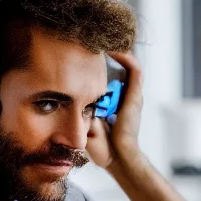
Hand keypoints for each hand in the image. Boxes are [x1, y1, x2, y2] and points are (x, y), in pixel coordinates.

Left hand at [86, 52, 143, 169]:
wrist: (117, 158)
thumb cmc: (101, 148)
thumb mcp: (85, 126)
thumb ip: (80, 113)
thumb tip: (64, 100)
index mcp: (112, 104)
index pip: (105, 79)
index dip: (95, 67)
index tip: (80, 58)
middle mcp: (124, 97)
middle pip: (117, 68)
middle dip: (105, 56)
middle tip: (90, 44)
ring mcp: (132, 96)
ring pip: (128, 64)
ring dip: (117, 52)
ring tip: (102, 42)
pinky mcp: (136, 96)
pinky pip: (135, 69)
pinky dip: (126, 57)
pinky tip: (112, 50)